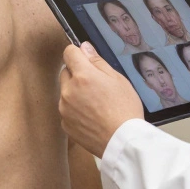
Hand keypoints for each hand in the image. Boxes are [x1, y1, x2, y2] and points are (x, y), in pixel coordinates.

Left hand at [59, 43, 143, 157]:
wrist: (122, 141)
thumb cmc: (124, 110)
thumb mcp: (117, 79)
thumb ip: (97, 61)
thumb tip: (84, 47)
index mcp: (82, 76)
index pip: (69, 52)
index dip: (78, 53)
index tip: (86, 59)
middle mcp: (68, 91)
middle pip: (66, 72)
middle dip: (77, 74)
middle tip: (97, 85)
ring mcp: (64, 109)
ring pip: (65, 92)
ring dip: (75, 93)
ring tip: (96, 104)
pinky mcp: (65, 124)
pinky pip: (66, 109)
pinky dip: (75, 110)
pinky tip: (92, 116)